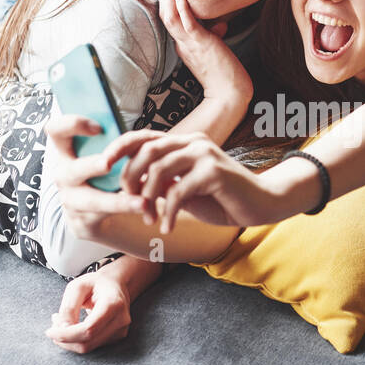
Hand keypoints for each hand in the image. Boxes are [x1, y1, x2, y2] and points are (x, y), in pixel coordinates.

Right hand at [44, 112, 148, 238]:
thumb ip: (114, 143)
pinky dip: (126, 212)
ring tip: (142, 202)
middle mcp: (63, 176)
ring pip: (92, 201)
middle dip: (90, 166)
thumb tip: (139, 132)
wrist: (104, 215)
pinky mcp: (81, 223)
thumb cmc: (107, 175)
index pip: (56, 130)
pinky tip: (143, 208)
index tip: (98, 127)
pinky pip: (104, 218)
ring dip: (117, 202)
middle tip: (107, 164)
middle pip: (70, 169)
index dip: (72, 125)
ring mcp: (69, 201)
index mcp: (65, 152)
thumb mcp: (107, 156)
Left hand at [45, 268, 130, 352]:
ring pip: (88, 347)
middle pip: (87, 342)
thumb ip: (68, 308)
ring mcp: (120, 330)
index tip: (50, 331)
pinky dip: (77, 340)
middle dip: (65, 338)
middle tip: (54, 324)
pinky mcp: (116, 337)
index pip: (88, 329)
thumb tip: (61, 329)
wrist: (115, 285)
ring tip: (63, 322)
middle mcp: (120, 320)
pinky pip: (91, 345)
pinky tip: (74, 326)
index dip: (66, 335)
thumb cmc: (95, 284)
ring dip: (69, 340)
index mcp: (113, 304)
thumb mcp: (77, 287)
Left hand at [99, 129, 278, 232]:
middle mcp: (193, 142)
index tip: (103, 165)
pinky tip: (169, 227)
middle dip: (131, 178)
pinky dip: (169, 212)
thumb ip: (162, 184)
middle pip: (147, 150)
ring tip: (149, 218)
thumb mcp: (185, 190)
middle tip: (130, 203)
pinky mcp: (214, 172)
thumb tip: (132, 187)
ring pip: (160, 169)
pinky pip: (179, 191)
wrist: (260, 204)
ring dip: (148, 198)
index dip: (120, 147)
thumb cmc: (221, 198)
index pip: (144, 136)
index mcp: (184, 142)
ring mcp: (204, 154)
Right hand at [158, 0, 252, 104]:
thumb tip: (220, 26)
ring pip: (171, 17)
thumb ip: (214, 36)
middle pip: (165, 14)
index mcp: (184, 45)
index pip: (171, 20)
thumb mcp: (215, 51)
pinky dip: (182, 9)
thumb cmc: (224, 75)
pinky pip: (187, 25)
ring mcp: (190, 44)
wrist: (228, 94)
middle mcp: (182, 43)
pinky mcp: (201, 45)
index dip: (168, 1)